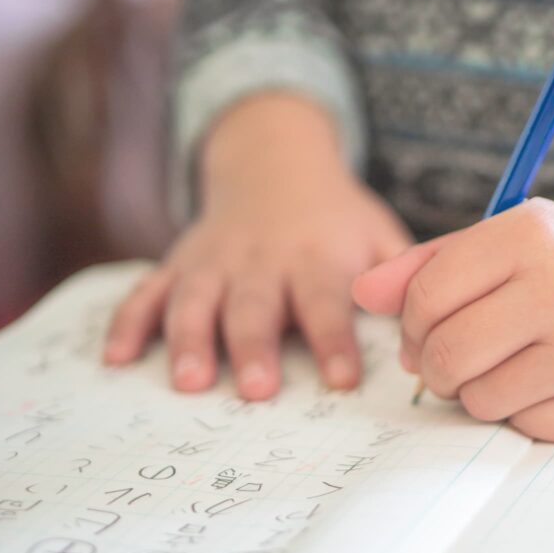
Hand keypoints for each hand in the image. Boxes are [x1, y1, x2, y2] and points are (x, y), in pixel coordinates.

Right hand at [103, 94, 410, 398]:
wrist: (276, 162)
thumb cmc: (338, 218)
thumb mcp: (379, 232)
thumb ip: (404, 274)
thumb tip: (437, 320)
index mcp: (316, 256)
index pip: (327, 302)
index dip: (334, 340)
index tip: (342, 379)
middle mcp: (262, 259)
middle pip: (256, 305)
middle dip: (256, 346)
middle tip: (259, 390)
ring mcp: (215, 261)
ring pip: (196, 300)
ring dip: (189, 340)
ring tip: (190, 382)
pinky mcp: (180, 263)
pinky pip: (148, 291)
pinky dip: (129, 323)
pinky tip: (117, 359)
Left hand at [352, 198, 553, 441]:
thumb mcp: (519, 237)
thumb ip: (435, 262)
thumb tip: (361, 295)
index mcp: (534, 233)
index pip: (426, 295)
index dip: (413, 323)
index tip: (429, 328)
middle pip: (447, 355)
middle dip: (439, 366)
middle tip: (460, 358)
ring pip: (481, 400)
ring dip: (484, 391)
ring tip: (518, 364)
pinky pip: (527, 427)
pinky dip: (528, 412)